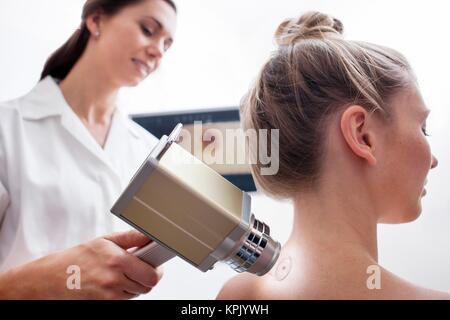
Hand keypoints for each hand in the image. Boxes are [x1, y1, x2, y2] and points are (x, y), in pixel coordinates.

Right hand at [0, 230, 162, 298]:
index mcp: (117, 260)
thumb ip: (130, 238)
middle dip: (146, 277)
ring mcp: (108, 295)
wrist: (50, 278)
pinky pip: (124, 300)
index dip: (157, 270)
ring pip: (136, 293)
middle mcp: (114, 279)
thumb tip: (149, 235)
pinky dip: (122, 293)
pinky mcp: (104, 304)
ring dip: (133, 285)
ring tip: (119, 274)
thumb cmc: (78, 257)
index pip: (152, 274)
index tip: (156, 264)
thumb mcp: (104, 241)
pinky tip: (111, 283)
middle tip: (137, 268)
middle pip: (147, 286)